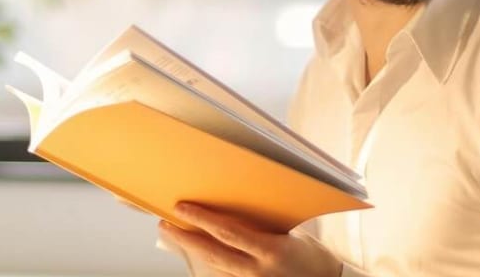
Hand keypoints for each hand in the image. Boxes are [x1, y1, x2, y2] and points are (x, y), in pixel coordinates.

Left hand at [158, 202, 342, 276]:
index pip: (228, 233)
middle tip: (166, 223)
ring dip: (193, 251)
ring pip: (215, 268)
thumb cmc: (313, 258)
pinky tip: (198, 253)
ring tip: (176, 235)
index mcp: (271, 251)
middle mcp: (258, 272)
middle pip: (212, 254)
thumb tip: (233, 210)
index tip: (182, 208)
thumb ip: (262, 226)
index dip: (202, 220)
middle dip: (186, 238)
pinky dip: (210, 265)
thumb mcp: (291, 235)